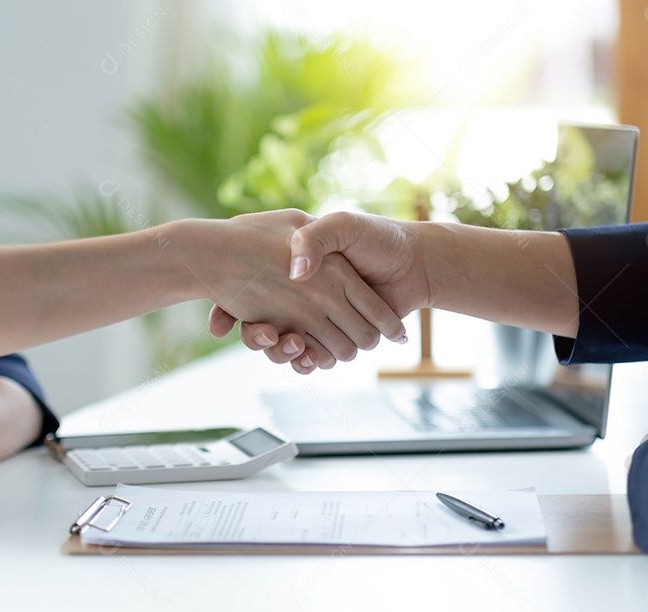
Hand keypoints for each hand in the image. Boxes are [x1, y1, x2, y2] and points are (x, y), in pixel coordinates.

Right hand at [197, 210, 405, 365]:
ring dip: (284, 352)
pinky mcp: (335, 340)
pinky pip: (311, 360)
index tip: (232, 314)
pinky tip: (309, 355)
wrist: (414, 263)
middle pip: (265, 330)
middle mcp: (304, 300)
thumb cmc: (377, 239)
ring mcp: (318, 322)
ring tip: (293, 341)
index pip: (250, 295)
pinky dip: (308, 362)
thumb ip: (313, 238)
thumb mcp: (340, 225)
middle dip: (261, 338)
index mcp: (298, 275)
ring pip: (286, 349)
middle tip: (265, 330)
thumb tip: (296, 273)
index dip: (234, 309)